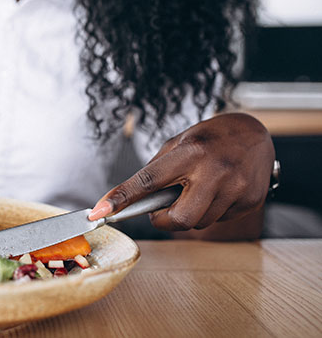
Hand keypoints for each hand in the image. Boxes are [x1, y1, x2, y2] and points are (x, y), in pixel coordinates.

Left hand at [89, 113, 274, 231]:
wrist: (256, 133)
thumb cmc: (210, 137)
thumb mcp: (179, 142)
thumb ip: (158, 169)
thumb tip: (133, 198)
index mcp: (190, 153)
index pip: (148, 181)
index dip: (122, 198)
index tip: (100, 211)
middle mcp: (214, 172)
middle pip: (179, 218)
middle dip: (164, 220)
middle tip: (160, 209)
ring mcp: (236, 189)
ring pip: (199, 223)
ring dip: (188, 214)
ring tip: (195, 190)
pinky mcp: (249, 202)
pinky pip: (218, 220)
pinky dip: (209, 211)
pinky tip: (216, 192)